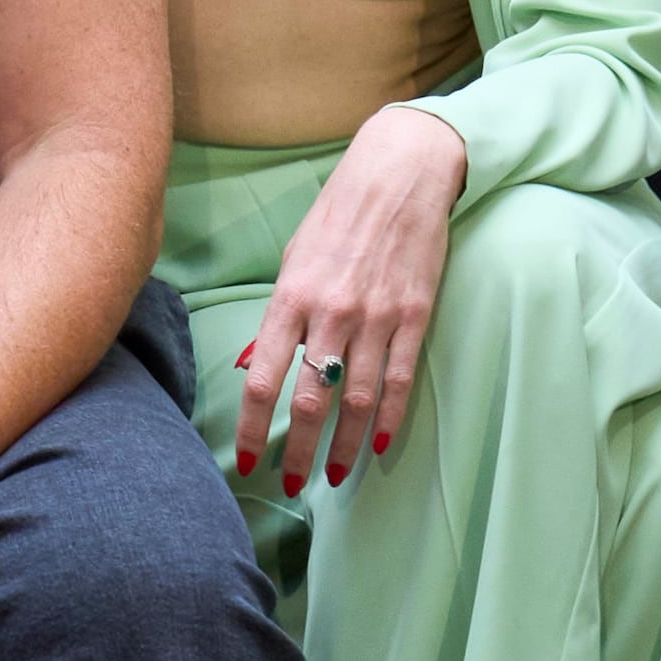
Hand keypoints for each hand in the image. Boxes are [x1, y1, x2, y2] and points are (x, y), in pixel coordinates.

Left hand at [230, 102, 469, 493]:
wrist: (398, 176)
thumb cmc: (337, 216)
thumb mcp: (293, 259)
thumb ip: (278, 317)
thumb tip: (255, 364)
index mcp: (291, 297)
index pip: (264, 379)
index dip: (252, 426)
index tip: (246, 460)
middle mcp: (331, 313)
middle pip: (311, 400)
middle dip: (298, 450)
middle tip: (290, 485)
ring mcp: (376, 318)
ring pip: (357, 400)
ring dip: (344, 445)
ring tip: (335, 476)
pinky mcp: (414, 317)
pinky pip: (398, 380)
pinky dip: (388, 418)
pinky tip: (376, 445)